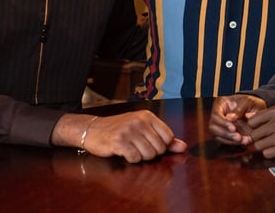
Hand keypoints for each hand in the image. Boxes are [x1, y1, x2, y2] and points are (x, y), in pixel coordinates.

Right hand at [54, 111, 186, 162]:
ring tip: (130, 149)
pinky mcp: (119, 141)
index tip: (149, 144)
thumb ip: (164, 138)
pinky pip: (135, 158)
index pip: (168, 137)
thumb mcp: (142, 129)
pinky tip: (123, 152)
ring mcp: (129, 130)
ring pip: (148, 155)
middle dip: (150, 153)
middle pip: (159, 148)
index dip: (161, 146)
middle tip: (137, 147)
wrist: (92, 130)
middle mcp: (139, 121)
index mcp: (147, 116)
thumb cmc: (119, 130)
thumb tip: (183, 147)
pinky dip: (130, 159)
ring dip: (140, 157)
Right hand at [208, 95, 266, 145]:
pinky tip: (244, 142)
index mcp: (220, 103)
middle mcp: (217, 115)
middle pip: (213, 128)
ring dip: (231, 141)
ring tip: (245, 141)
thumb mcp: (248, 101)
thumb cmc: (251, 103)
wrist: (256, 109)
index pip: (216, 115)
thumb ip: (239, 109)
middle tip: (239, 137)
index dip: (223, 123)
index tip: (234, 128)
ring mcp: (219, 125)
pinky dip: (234, 144)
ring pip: (218, 136)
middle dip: (226, 134)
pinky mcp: (224, 134)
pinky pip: (225, 141)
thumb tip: (229, 118)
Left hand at [246, 103, 274, 158]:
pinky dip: (270, 153)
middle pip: (254, 135)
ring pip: (259, 146)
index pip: (252, 121)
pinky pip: (267, 154)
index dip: (254, 126)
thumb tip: (247, 117)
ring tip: (272, 143)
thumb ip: (266, 112)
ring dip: (263, 146)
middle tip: (265, 138)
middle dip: (258, 138)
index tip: (260, 129)